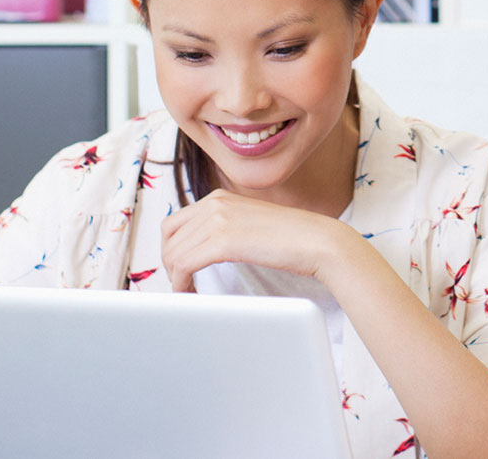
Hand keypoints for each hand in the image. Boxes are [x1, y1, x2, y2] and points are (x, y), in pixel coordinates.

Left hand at [159, 191, 361, 291]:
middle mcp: (215, 203)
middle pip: (169, 236)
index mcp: (219, 197)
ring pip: (174, 252)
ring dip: (175, 276)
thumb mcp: (250, 223)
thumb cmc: (292, 239)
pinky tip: (190, 290)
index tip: (179, 268)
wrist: (318, 241)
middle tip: (180, 282)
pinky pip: (185, 263)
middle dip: (169, 263)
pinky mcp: (224, 240)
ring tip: (187, 291)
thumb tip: (202, 250)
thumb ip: (225, 228)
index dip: (171, 248)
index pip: (175, 222)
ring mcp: (218, 219)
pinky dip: (181, 281)